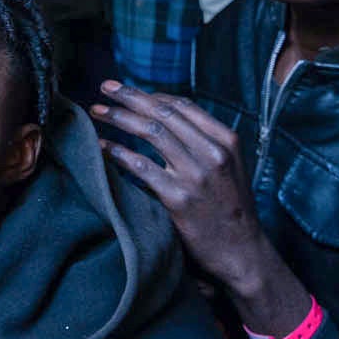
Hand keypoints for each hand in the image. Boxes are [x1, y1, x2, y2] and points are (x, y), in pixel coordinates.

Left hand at [88, 81, 311, 334]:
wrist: (242, 251)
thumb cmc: (230, 206)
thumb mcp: (229, 165)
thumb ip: (202, 140)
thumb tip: (161, 115)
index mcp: (226, 140)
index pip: (181, 106)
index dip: (149, 94)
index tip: (125, 89)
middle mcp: (213, 153)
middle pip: (163, 114)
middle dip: (129, 97)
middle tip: (104, 87)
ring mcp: (196, 176)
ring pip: (151, 133)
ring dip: (118, 117)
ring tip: (97, 111)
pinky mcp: (178, 199)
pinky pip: (140, 167)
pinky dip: (117, 152)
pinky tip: (102, 146)